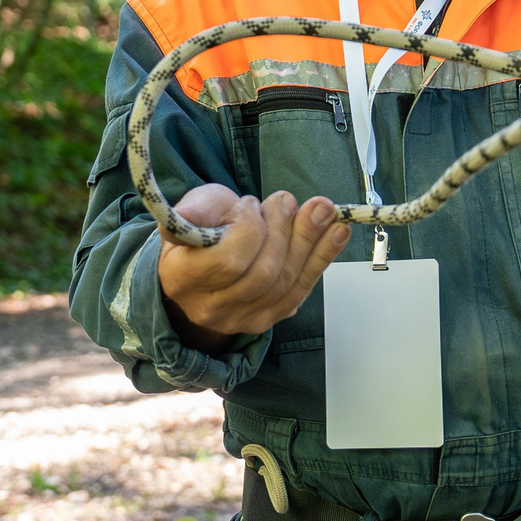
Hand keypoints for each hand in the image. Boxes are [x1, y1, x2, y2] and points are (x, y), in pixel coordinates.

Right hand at [157, 185, 350, 351]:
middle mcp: (210, 308)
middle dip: (284, 232)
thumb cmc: (200, 230)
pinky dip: (322, 258)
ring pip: (286, 283)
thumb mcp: (194, 208)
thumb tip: (187, 215)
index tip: (249, 205)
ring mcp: (241, 319)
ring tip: (322, 210)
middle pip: (264, 275)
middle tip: (287, 201)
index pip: (229, 261)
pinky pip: (300, 290)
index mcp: (183, 278)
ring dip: (310, 241)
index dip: (249, 229)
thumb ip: (195, 208)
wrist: (201, 263)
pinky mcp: (267, 318)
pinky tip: (338, 233)